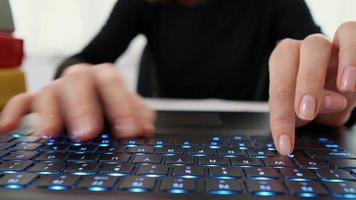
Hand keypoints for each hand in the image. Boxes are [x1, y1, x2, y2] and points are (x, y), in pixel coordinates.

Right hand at [0, 63, 155, 139]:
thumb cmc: (109, 100)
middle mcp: (80, 78)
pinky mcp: (38, 99)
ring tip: (50, 133)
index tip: (129, 131)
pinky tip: (8, 127)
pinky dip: (14, 112)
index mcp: (104, 77)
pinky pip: (23, 102)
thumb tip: (145, 129)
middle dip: (83, 108)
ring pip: (50, 93)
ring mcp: (58, 87)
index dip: (122, 107)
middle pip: (78, 84)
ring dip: (50, 113)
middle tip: (87, 133)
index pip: (113, 85)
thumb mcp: (126, 106)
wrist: (90, 88)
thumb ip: (138, 114)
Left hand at [269, 22, 355, 154]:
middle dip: (298, 86)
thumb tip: (309, 111)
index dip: (280, 117)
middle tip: (306, 113)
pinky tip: (352, 83)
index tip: (285, 143)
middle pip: (290, 55)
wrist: (347, 86)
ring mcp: (327, 43)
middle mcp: (301, 50)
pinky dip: (352, 56)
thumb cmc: (320, 99)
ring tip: (339, 95)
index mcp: (283, 65)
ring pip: (317, 45)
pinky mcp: (351, 39)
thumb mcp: (307, 112)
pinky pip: (350, 33)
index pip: (277, 87)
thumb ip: (300, 112)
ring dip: (322, 70)